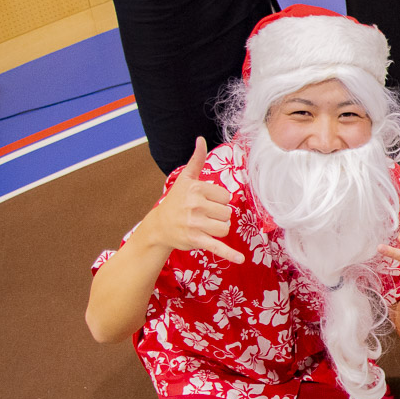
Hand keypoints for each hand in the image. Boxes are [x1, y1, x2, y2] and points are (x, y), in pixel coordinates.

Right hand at [146, 139, 243, 262]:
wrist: (159, 226)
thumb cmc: (175, 201)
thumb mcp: (185, 179)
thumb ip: (196, 159)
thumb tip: (201, 139)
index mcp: (196, 189)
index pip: (226, 196)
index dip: (218, 201)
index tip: (204, 202)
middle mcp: (195, 205)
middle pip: (227, 213)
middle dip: (218, 216)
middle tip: (202, 216)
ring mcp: (195, 224)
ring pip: (225, 228)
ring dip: (219, 230)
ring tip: (204, 227)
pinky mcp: (195, 240)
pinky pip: (217, 246)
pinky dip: (229, 254)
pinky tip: (240, 259)